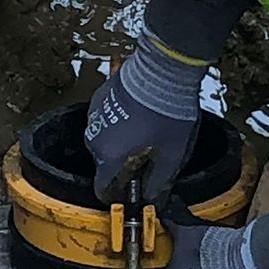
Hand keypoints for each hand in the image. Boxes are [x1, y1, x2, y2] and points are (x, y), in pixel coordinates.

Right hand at [85, 34, 204, 206]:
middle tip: (147, 157)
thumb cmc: (168, 113)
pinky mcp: (100, 97)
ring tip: (145, 132)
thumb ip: (160, 181)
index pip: (102, 188)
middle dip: (121, 165)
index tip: (127, 193)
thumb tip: (154, 199)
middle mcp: (95, 139)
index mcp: (110, 157)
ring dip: (119, 142)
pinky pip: (106, 119)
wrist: (163, 70)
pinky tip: (138, 114)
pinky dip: (118, 122)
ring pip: (104, 140)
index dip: (114, 194)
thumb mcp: (172, 154)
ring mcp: (95, 115)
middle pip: (104, 164)